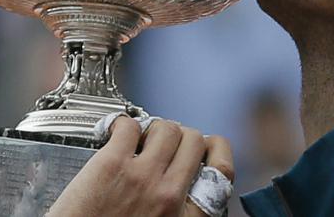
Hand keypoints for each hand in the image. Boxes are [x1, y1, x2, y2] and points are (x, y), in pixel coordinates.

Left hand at [48, 115, 233, 216]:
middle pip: (194, 139)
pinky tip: (116, 134)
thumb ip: (179, 212)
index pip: (223, 170)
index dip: (217, 150)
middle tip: (167, 143)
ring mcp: (141, 176)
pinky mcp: (110, 163)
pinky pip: (129, 125)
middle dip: (182, 136)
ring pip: (166, 127)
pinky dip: (124, 125)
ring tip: (142, 139)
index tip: (206, 146)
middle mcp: (169, 195)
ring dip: (156, 128)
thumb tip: (182, 187)